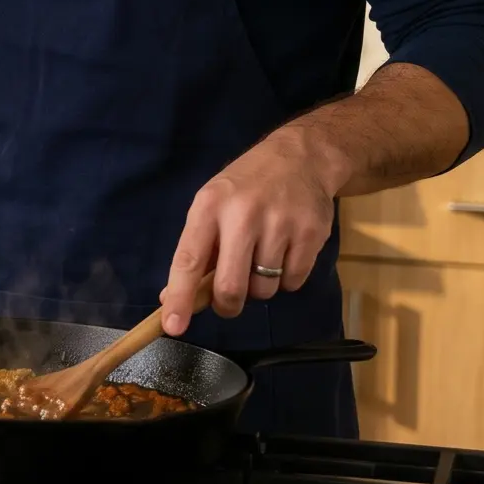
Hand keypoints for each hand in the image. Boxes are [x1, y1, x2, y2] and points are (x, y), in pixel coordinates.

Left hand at [159, 126, 337, 334]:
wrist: (302, 157)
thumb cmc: (247, 186)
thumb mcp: (212, 204)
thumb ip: (195, 250)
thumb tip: (172, 299)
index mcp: (209, 207)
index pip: (188, 260)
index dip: (179, 297)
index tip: (172, 326)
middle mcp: (243, 215)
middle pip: (231, 287)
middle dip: (228, 305)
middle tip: (229, 300)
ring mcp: (280, 224)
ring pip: (264, 290)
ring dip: (260, 287)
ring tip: (262, 258)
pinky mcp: (311, 234)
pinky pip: (293, 282)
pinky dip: (286, 279)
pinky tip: (285, 252)